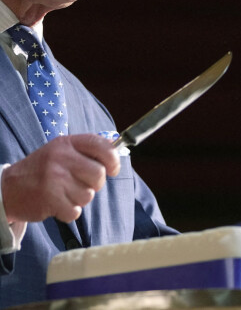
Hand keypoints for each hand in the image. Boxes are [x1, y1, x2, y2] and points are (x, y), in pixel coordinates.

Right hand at [2, 134, 119, 223]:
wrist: (8, 189)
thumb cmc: (43, 169)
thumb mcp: (62, 150)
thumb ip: (87, 149)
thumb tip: (116, 146)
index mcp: (66, 143)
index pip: (101, 145)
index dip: (113, 159)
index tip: (113, 169)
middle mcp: (61, 159)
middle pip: (98, 174)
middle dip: (96, 184)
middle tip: (83, 184)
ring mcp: (54, 179)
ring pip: (88, 195)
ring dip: (80, 198)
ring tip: (65, 193)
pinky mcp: (49, 200)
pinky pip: (75, 211)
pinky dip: (70, 211)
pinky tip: (58, 204)